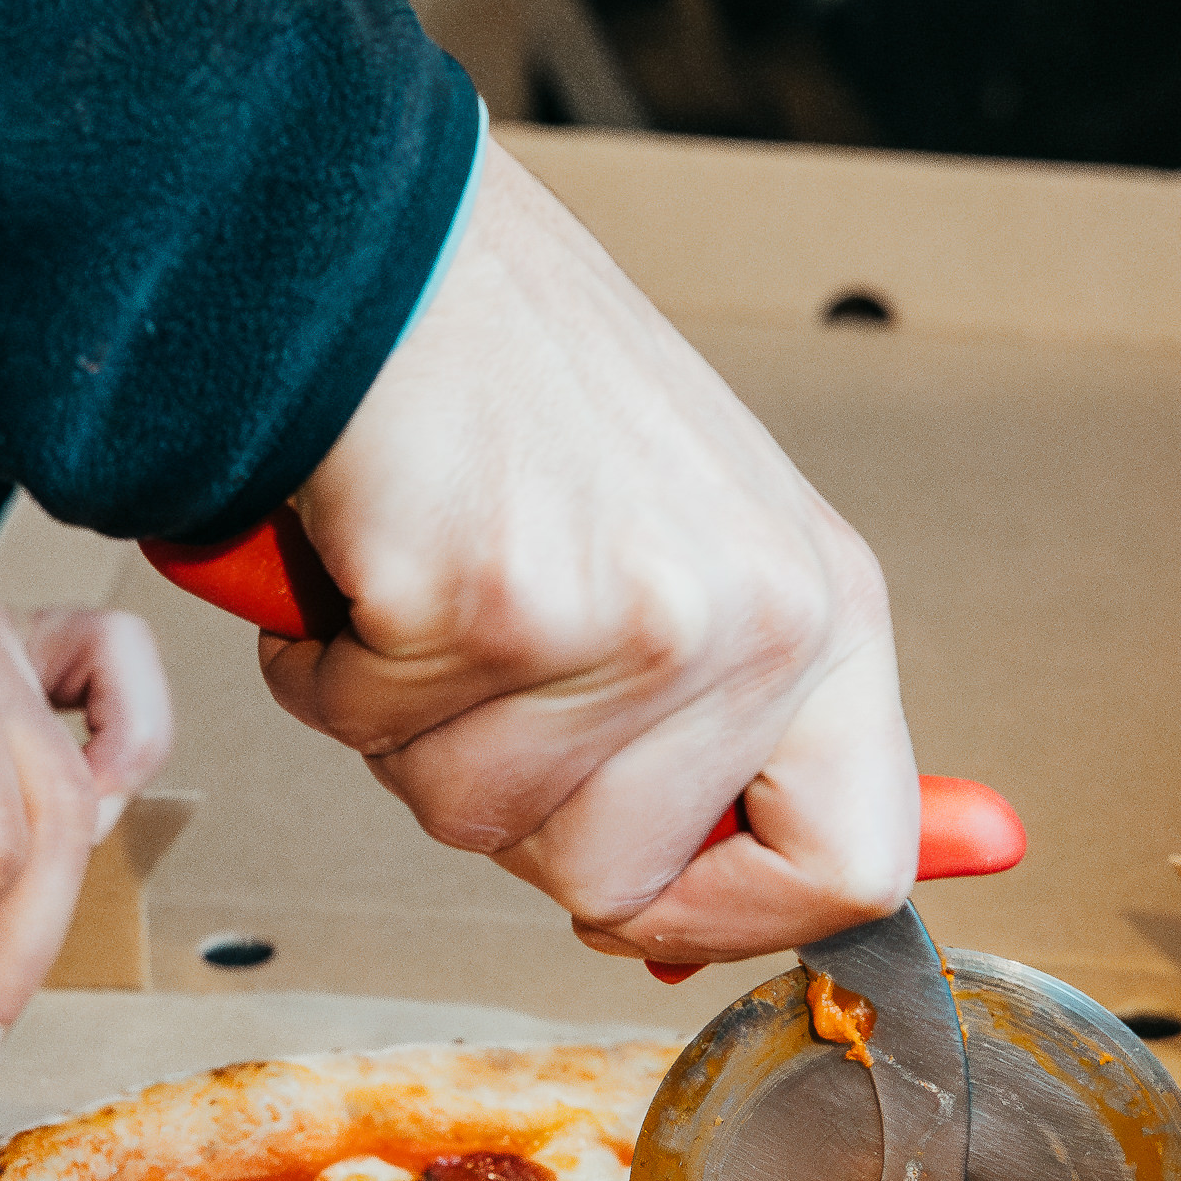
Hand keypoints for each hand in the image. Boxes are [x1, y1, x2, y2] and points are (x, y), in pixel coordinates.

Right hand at [259, 140, 915, 963]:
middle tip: (488, 670)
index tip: (647, 903)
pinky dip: (328, 670)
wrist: (382, 247)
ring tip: (428, 591)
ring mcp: (633, 620)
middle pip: (615, 885)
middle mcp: (754, 620)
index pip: (852, 867)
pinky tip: (366, 566)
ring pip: (476, 824)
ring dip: (406, 731)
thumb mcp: (687, 549)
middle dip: (509, 807)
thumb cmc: (517, 386)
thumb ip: (714, 733)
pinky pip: (372, 737)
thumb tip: (693, 933)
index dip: (732, 921)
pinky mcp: (494, 606)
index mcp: (825, 609)